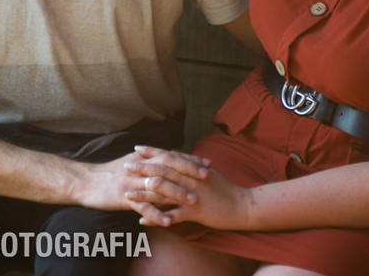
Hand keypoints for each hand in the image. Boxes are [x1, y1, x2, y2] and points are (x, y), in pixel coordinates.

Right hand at [72, 146, 209, 210]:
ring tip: (193, 201)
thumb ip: (148, 162)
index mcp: (142, 159)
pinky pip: (142, 207)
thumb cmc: (109, 173)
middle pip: (167, 168)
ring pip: (157, 187)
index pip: (169, 156)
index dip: (188, 159)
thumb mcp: (130, 162)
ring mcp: (132, 183)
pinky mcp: (123, 198)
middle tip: (206, 177)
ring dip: (176, 194)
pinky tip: (167, 222)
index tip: (206, 163)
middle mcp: (139, 169)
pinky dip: (155, 214)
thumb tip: (166, 160)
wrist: (86, 181)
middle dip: (188, 172)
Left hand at [123, 145, 252, 228]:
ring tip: (127, 195)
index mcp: (192, 168)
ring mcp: (191, 196)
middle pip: (162, 172)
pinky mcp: (195, 212)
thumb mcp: (207, 172)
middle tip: (125, 166)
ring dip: (144, 194)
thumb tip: (176, 155)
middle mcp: (190, 180)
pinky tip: (142, 220)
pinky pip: (172, 216)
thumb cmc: (225, 188)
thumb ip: (190, 164)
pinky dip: (156, 218)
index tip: (136, 148)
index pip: (168, 156)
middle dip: (142, 169)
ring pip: (164, 193)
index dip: (152, 152)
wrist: (243, 205)